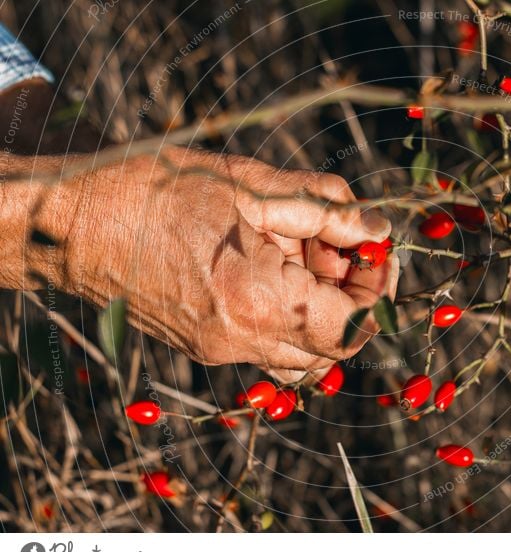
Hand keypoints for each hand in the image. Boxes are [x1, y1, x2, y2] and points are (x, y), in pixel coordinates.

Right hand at [4, 147, 397, 380]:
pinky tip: (269, 263)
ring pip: (303, 352)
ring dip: (321, 306)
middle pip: (334, 347)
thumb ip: (326, 211)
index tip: (378, 249)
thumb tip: (377, 228)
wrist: (75, 222)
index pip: (354, 327)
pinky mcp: (206, 345)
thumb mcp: (253, 185)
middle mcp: (243, 340)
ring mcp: (221, 350)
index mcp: (260, 302)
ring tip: (298, 251)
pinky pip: (269, 344)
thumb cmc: (156, 192)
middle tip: (338, 243)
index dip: (379, 290)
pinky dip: (289, 312)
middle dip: (353, 295)